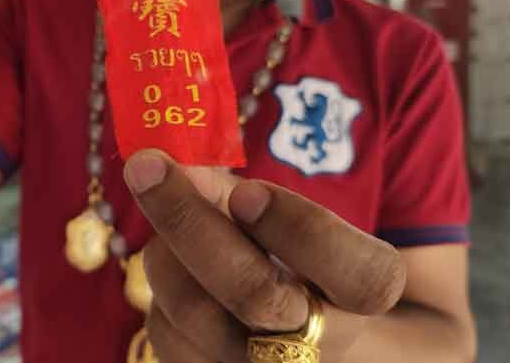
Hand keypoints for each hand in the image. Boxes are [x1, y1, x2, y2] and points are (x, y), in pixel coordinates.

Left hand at [124, 150, 406, 362]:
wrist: (303, 341)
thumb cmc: (298, 266)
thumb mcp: (292, 224)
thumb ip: (244, 194)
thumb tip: (181, 171)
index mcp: (363, 297)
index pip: (358, 275)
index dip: (299, 229)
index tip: (247, 190)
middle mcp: (318, 348)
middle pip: (255, 294)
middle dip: (190, 221)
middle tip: (146, 166)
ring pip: (195, 311)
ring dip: (166, 250)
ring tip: (166, 219)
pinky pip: (166, 334)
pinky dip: (161, 287)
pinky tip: (174, 266)